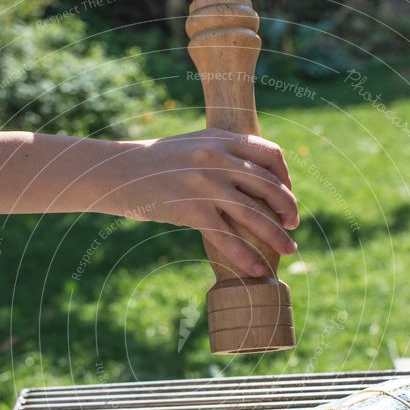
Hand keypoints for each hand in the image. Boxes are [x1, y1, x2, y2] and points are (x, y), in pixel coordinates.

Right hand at [109, 129, 298, 277]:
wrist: (116, 171)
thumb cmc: (154, 163)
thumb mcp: (192, 146)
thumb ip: (220, 153)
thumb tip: (246, 172)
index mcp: (221, 138)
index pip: (270, 154)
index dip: (286, 178)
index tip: (288, 197)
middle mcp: (217, 157)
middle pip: (268, 186)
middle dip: (288, 209)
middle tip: (294, 227)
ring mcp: (204, 183)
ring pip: (254, 214)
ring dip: (276, 236)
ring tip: (289, 251)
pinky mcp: (190, 208)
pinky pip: (227, 237)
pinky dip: (245, 257)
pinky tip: (256, 271)